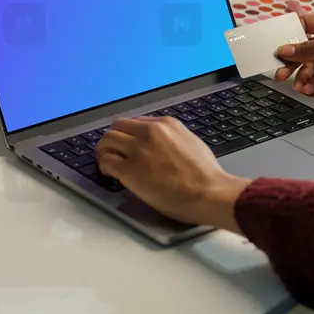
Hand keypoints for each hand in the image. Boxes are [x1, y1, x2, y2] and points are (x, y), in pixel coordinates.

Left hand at [95, 117, 249, 229]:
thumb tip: (159, 145)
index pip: (135, 122)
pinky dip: (104, 166)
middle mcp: (149, 133)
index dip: (128, 135)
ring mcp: (138, 150)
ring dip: (104, 151)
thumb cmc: (206, 174)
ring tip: (107, 163)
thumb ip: (171, 138)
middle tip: (112, 152)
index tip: (127, 145)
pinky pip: (106, 161)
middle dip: (112, 140)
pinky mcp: (130, 170)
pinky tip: (109, 174)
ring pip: (107, 141)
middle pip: (117, 127)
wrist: (208, 191)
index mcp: (165, 124)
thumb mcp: (190, 142)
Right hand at [275, 2, 313, 99]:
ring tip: (297, 84)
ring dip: (302, 75)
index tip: (276, 45)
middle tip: (281, 72)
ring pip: (311, 67)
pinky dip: (312, 84)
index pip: (305, 25)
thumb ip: (309, 48)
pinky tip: (307, 88)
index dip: (290, 34)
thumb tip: (287, 49)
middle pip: (305, 50)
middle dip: (292, 61)